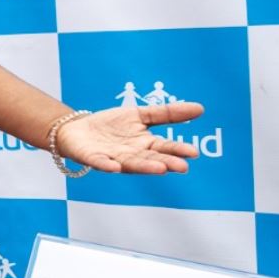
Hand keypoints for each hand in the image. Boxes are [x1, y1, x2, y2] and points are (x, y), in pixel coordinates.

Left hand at [54, 102, 203, 173]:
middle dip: (165, 162)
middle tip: (182, 167)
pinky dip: (107, 165)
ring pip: (130, 164)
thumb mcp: (140, 114)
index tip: (193, 153)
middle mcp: (132, 155)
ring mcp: (113, 158)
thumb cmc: (111, 126)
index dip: (177, 150)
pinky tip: (114, 167)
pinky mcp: (92, 158)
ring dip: (144, 167)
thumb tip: (201, 108)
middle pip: (151, 159)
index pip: (164, 148)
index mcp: (145, 145)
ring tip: (160, 169)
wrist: (78, 129)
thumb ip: (167, 113)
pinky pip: (100, 162)